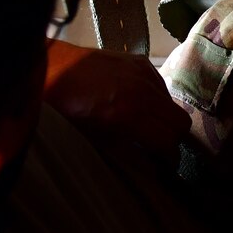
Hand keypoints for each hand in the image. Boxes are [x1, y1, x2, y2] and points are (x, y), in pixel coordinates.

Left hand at [44, 39, 191, 155]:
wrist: (51, 68)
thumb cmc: (65, 109)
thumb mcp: (94, 140)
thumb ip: (128, 156)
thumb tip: (153, 170)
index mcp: (127, 114)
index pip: (168, 141)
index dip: (169, 159)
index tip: (164, 166)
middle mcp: (141, 91)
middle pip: (181, 122)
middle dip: (172, 139)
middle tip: (157, 147)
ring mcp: (142, 73)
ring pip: (174, 105)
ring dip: (165, 120)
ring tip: (146, 125)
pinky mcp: (140, 62)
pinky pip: (162, 87)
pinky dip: (157, 100)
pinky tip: (138, 104)